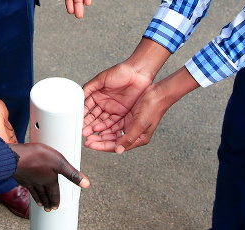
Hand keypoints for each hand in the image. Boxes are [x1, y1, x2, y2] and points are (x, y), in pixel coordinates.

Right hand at [10, 143, 89, 210]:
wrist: (16, 157)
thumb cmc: (37, 157)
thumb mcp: (59, 162)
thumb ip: (72, 173)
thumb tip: (86, 183)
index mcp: (50, 180)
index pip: (54, 193)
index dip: (56, 199)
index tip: (56, 206)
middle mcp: (39, 182)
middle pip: (45, 195)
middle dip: (48, 202)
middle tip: (49, 208)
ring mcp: (29, 180)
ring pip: (36, 193)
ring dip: (39, 199)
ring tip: (41, 205)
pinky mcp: (21, 176)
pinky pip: (27, 187)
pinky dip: (30, 191)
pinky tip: (28, 189)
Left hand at [84, 66, 198, 153]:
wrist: (159, 93)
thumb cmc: (153, 108)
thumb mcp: (140, 124)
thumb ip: (128, 137)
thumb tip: (118, 150)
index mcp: (138, 139)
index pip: (116, 146)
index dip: (101, 146)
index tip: (89, 144)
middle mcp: (133, 133)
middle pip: (112, 140)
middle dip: (98, 140)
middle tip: (85, 138)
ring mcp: (130, 124)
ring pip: (111, 131)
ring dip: (100, 132)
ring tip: (88, 131)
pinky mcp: (128, 116)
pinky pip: (113, 122)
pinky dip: (105, 123)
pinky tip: (96, 123)